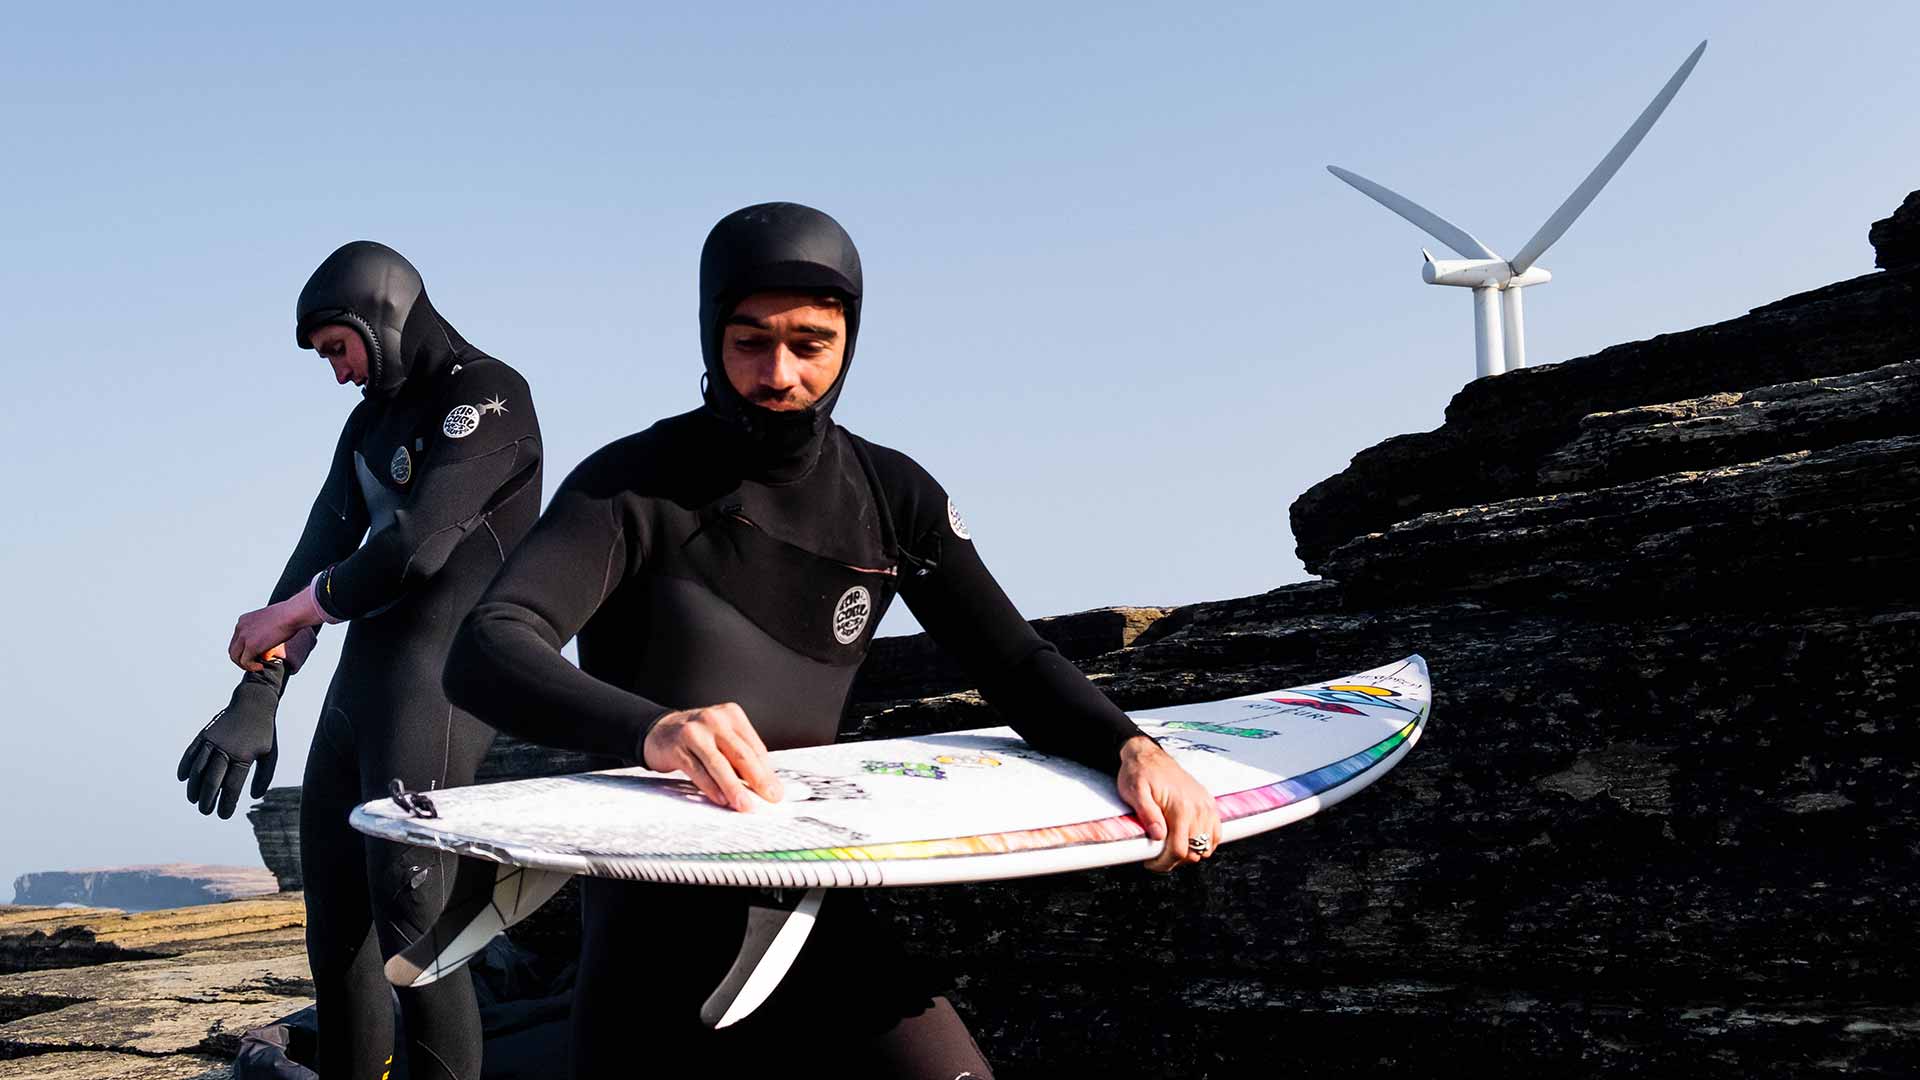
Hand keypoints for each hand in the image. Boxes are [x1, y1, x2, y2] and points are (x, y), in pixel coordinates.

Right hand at [179, 662, 284, 817]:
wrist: (253, 703)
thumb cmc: (264, 733)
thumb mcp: (270, 755)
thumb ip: (264, 777)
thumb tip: (255, 796)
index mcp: (243, 757)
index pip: (232, 787)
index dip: (226, 804)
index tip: (223, 815)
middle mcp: (225, 750)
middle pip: (212, 782)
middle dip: (208, 800)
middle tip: (206, 811)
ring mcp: (212, 742)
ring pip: (198, 770)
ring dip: (194, 787)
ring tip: (194, 800)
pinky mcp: (204, 735)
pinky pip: (191, 754)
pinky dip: (185, 767)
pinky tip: (184, 778)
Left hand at [229, 589, 324, 670]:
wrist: (293, 614)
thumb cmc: (288, 615)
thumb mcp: (268, 621)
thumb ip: (262, 631)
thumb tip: (266, 643)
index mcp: (243, 620)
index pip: (236, 640)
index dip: (243, 650)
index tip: (254, 655)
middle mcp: (240, 627)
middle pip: (233, 649)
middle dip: (241, 659)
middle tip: (253, 664)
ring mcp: (244, 637)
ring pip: (236, 657)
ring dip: (245, 665)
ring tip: (257, 666)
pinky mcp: (250, 646)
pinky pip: (245, 662)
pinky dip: (252, 667)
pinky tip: (261, 667)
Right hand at [642, 703, 783, 811]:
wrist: (658, 730)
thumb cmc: (697, 738)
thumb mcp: (721, 738)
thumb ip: (741, 757)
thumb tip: (765, 785)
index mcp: (732, 715)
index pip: (755, 747)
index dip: (767, 772)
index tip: (776, 792)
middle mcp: (714, 719)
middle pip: (741, 754)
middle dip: (758, 779)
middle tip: (770, 798)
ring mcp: (694, 732)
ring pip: (719, 764)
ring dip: (734, 787)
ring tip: (745, 805)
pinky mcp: (677, 747)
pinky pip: (697, 770)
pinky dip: (710, 786)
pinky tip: (720, 799)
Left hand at [1116, 735, 1221, 872]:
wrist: (1149, 755)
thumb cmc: (1139, 773)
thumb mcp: (1135, 792)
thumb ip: (1148, 814)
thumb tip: (1158, 836)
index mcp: (1180, 807)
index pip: (1180, 850)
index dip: (1165, 863)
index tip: (1151, 862)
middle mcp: (1198, 808)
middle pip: (1194, 852)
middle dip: (1175, 860)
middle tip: (1157, 856)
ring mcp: (1206, 806)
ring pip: (1207, 847)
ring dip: (1190, 853)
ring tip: (1171, 848)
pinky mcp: (1209, 804)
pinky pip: (1216, 834)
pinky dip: (1205, 843)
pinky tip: (1188, 840)